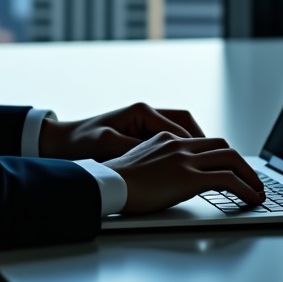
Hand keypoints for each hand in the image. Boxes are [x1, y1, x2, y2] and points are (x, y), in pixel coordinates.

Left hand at [39, 102, 205, 161]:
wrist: (62, 141)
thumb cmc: (82, 141)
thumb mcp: (108, 145)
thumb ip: (134, 148)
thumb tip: (160, 154)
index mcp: (141, 112)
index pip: (182, 126)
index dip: (198, 145)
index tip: (212, 162)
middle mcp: (147, 114)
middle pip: (188, 125)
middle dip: (205, 143)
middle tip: (220, 164)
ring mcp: (145, 123)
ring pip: (182, 131)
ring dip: (196, 147)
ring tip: (209, 167)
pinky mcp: (141, 134)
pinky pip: (171, 140)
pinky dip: (183, 152)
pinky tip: (186, 169)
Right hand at [104, 131, 264, 214]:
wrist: (107, 182)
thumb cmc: (116, 180)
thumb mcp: (139, 163)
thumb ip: (157, 164)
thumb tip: (165, 178)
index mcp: (167, 138)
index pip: (205, 142)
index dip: (223, 155)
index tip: (233, 169)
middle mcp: (180, 144)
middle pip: (223, 147)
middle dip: (242, 164)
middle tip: (252, 180)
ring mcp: (185, 159)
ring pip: (231, 159)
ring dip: (250, 176)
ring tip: (258, 191)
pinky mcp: (189, 178)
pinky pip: (227, 179)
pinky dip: (245, 188)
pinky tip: (252, 199)